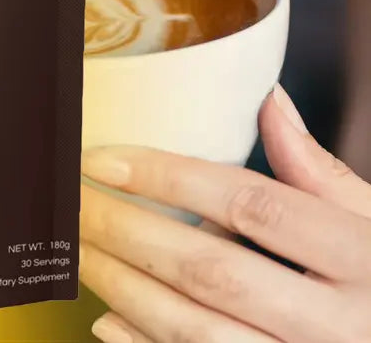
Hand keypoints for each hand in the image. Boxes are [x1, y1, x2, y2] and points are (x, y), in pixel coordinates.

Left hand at [79, 86, 370, 342]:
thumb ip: (319, 168)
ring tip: (79, 250)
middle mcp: (332, 321)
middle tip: (75, 203)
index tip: (105, 160)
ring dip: (124, 286)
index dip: (167, 178)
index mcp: (359, 256)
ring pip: (194, 329)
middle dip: (127, 232)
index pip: (248, 203)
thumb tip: (269, 99)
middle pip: (208, 268)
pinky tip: (107, 319)